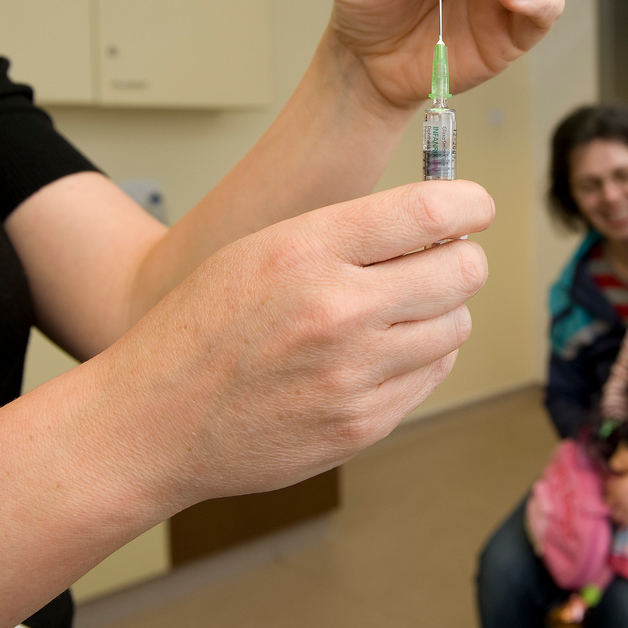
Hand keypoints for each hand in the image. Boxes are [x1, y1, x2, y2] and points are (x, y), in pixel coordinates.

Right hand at [98, 180, 493, 508]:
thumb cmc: (202, 330)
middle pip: (462, 270)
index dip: (469, 204)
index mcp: (307, 251)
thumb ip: (346, 235)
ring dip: (439, 312)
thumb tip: (434, 220)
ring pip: (455, 326)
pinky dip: (420, 358)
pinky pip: (432, 374)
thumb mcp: (261, 251)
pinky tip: (378, 354)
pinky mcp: (363, 424)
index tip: (474, 207)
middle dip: (460, 259)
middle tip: (439, 260)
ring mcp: (354, 374)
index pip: (428, 211)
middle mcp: (337, 310)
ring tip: (394, 313)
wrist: (153, 422)